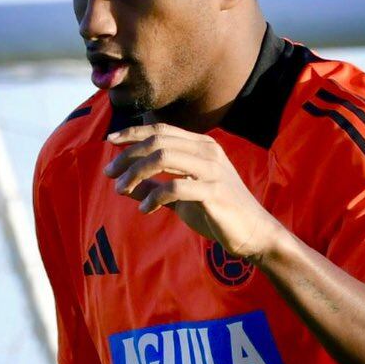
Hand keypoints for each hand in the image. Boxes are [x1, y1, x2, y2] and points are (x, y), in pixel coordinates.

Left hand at [103, 124, 286, 260]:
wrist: (254, 233)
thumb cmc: (218, 213)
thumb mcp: (181, 199)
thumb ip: (155, 188)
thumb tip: (124, 186)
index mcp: (201, 146)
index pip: (161, 130)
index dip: (133, 132)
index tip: (111, 141)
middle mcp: (207, 151)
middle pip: (157, 141)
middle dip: (128, 155)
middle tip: (110, 174)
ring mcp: (212, 170)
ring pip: (163, 158)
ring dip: (136, 173)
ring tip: (122, 190)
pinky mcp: (214, 192)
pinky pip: (176, 188)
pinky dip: (155, 197)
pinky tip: (146, 209)